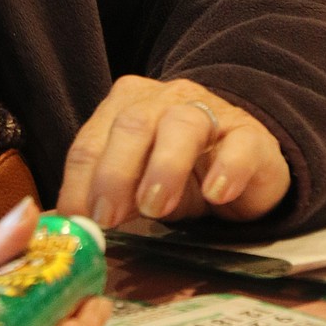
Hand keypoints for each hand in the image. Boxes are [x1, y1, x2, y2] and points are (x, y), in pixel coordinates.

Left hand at [57, 75, 290, 229]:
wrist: (246, 164)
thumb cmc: (182, 175)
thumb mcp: (139, 188)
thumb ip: (110, 199)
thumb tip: (74, 226)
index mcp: (125, 106)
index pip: (92, 140)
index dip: (80, 181)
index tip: (77, 219)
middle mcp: (163, 100)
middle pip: (131, 126)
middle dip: (114, 173)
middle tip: (107, 217)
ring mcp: (210, 111)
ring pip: (182, 126)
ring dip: (164, 168)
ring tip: (156, 208)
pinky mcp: (251, 134)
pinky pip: (239, 145)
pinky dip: (226, 169)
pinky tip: (217, 194)